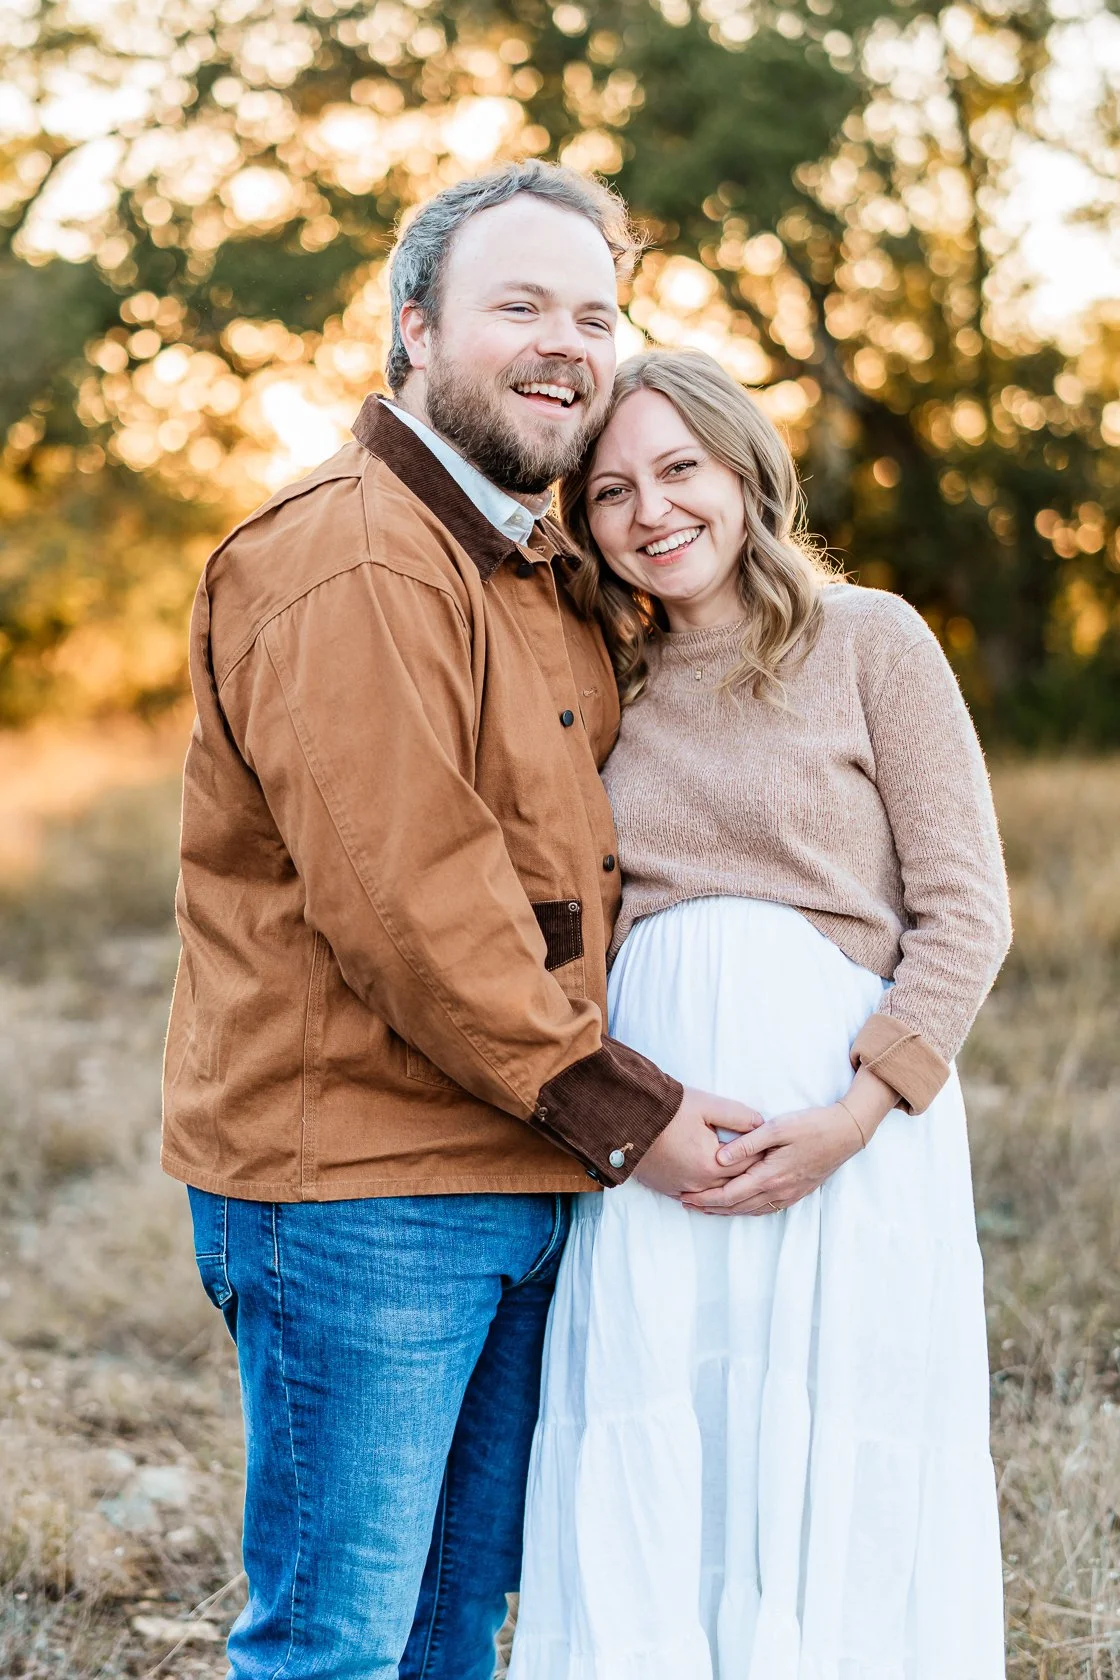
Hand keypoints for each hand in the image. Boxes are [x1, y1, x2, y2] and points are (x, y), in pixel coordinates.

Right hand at [633, 1088, 764, 1198]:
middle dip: (752, 1172)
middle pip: (736, 1182)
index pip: (749, 1162)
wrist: (627, 1119)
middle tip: (767, 1164)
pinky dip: (709, 1196)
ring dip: (731, 1188)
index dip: (764, 1153)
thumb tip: (761, 1124)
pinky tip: (718, 1191)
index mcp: (712, 1163)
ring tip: (746, 1180)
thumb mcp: (707, 1105)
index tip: (775, 1147)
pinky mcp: (668, 1189)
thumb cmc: (668, 1109)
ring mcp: (682, 1189)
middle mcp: (699, 1183)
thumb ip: (738, 1116)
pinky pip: (695, 1198)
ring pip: (717, 1196)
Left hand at [681, 1064, 896, 1215]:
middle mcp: (778, 1191)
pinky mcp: (795, 1193)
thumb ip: (747, 1144)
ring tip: (704, 1208)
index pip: (729, 1194)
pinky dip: (745, 1210)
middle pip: (736, 1206)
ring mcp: (788, 1195)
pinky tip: (736, 1207)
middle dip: (709, 1207)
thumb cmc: (811, 1125)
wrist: (846, 1133)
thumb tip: (719, 1159)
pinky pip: (764, 1209)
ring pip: (750, 1210)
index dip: (705, 1198)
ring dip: (725, 1211)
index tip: (685, 1196)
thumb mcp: (777, 1127)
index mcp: (770, 1176)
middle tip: (685, 1204)